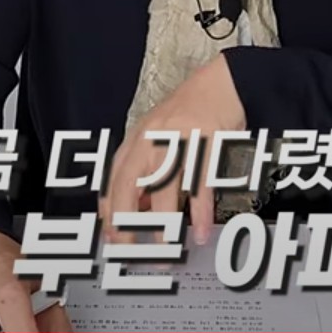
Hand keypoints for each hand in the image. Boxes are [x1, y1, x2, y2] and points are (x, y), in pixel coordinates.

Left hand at [100, 53, 246, 246]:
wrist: (221, 83)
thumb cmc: (188, 112)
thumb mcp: (157, 137)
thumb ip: (144, 170)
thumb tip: (135, 208)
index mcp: (137, 139)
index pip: (114, 179)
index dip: (110, 210)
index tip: (111, 236)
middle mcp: (152, 140)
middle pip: (131, 184)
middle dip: (126, 220)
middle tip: (130, 248)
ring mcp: (179, 141)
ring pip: (165, 188)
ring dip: (165, 223)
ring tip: (166, 249)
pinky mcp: (206, 143)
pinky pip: (201, 184)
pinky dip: (200, 212)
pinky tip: (201, 230)